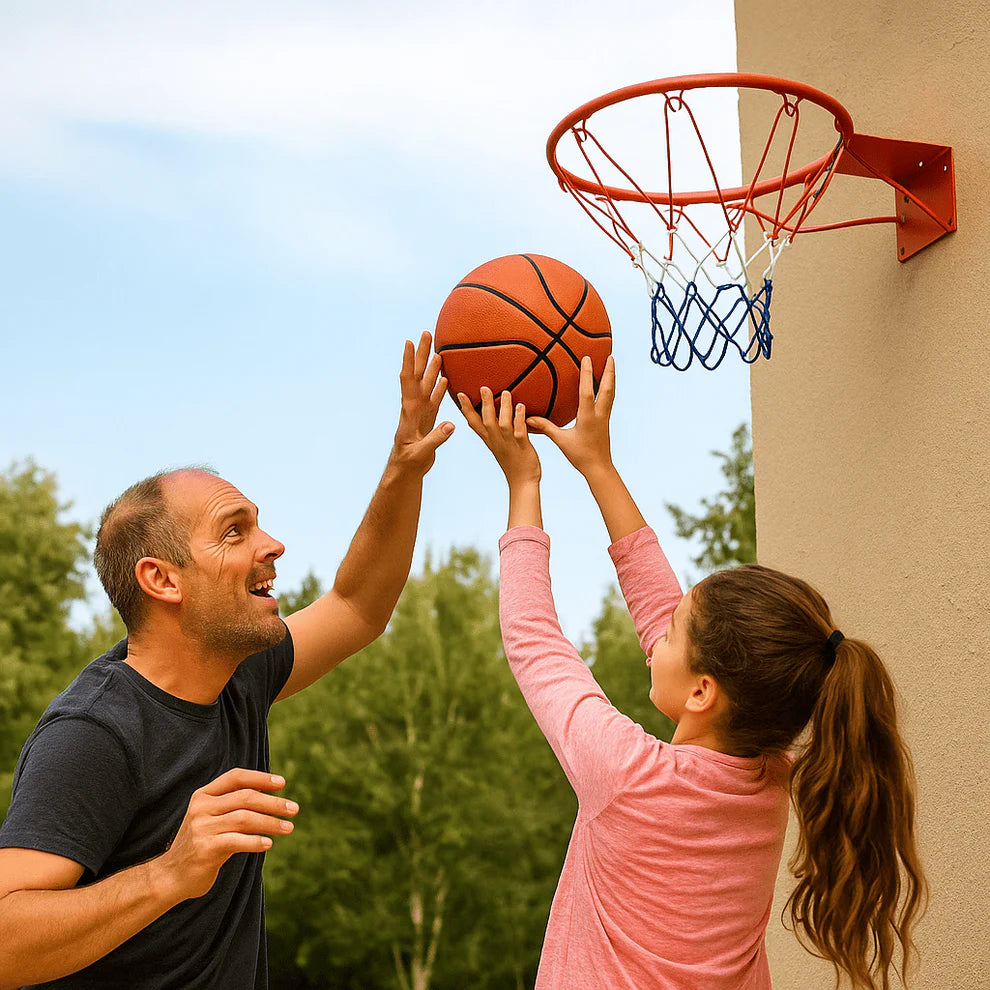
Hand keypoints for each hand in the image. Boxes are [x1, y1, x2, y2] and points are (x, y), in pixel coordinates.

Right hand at [157, 769, 297, 900]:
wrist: (170, 877)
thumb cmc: (200, 844)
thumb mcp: (213, 819)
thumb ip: (234, 806)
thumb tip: (271, 796)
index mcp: (203, 795)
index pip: (236, 777)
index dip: (260, 777)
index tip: (282, 783)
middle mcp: (201, 808)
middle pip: (245, 797)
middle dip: (273, 802)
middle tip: (294, 809)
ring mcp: (201, 828)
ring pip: (245, 818)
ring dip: (271, 823)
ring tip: (289, 828)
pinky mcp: (205, 849)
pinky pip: (237, 841)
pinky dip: (256, 841)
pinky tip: (269, 843)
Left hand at [389, 332, 454, 477]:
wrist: (406, 471)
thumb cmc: (410, 463)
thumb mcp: (422, 453)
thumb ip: (436, 439)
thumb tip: (451, 425)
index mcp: (411, 411)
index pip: (408, 380)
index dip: (409, 361)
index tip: (409, 342)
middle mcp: (415, 407)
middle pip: (418, 375)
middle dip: (421, 354)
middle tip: (426, 333)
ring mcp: (421, 412)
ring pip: (426, 384)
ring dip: (431, 367)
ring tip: (437, 351)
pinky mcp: (427, 420)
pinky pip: (434, 399)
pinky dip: (439, 388)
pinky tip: (444, 378)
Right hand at [456, 387, 540, 487]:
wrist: (522, 483)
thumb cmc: (513, 463)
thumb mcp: (500, 446)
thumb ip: (497, 431)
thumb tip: (496, 416)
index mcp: (490, 441)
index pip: (474, 424)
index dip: (466, 409)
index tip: (460, 394)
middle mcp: (497, 442)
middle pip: (486, 421)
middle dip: (484, 404)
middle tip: (483, 387)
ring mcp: (509, 444)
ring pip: (502, 424)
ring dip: (503, 408)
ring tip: (505, 393)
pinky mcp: (522, 447)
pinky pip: (519, 431)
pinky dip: (519, 418)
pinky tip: (521, 406)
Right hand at [527, 355, 614, 477]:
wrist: (598, 468)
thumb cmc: (580, 456)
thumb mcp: (561, 441)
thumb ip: (546, 428)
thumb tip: (530, 418)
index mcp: (588, 417)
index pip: (587, 392)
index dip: (586, 374)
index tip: (586, 358)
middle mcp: (599, 414)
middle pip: (607, 389)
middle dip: (608, 371)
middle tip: (610, 356)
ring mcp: (604, 417)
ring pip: (611, 393)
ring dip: (611, 377)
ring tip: (611, 364)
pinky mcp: (605, 421)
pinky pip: (609, 400)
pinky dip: (608, 389)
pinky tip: (606, 385)